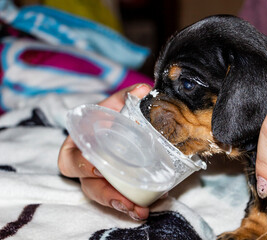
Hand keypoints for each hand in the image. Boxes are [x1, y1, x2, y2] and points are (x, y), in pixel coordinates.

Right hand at [58, 84, 151, 220]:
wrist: (120, 129)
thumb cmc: (109, 119)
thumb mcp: (114, 107)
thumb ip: (125, 97)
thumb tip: (143, 90)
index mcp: (77, 148)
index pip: (69, 161)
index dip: (80, 166)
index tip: (96, 169)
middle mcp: (86, 168)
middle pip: (89, 186)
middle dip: (107, 196)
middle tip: (125, 201)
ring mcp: (101, 180)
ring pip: (106, 197)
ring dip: (122, 206)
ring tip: (140, 211)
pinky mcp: (116, 187)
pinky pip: (122, 198)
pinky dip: (134, 204)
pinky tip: (148, 205)